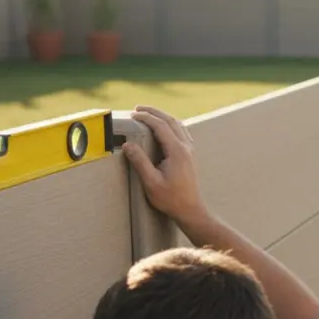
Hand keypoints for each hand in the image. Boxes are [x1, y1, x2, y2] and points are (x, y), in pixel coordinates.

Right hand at [122, 105, 206, 223]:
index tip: (133, 114)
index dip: (146, 117)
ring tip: (148, 114)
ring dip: (163, 116)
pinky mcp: (190, 155)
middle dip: (154, 112)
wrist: (190, 209)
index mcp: (177, 151)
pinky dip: (170, 124)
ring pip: (178, 125)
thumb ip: (140, 162)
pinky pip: (182, 132)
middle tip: (138, 108)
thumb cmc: (171, 199)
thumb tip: (128, 145)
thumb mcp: (151, 182)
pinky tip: (163, 127)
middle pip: (171, 121)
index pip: (161, 126)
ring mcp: (190, 150)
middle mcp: (186, 147)